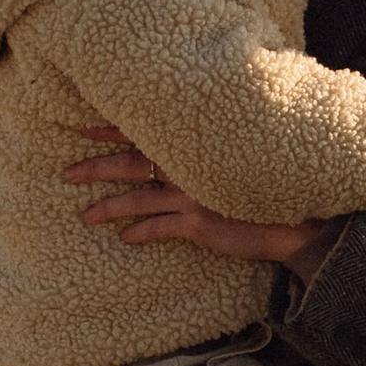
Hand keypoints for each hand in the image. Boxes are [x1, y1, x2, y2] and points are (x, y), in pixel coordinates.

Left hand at [66, 134, 317, 267]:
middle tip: (68, 172)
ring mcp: (192, 194)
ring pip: (138, 198)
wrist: (297, 215)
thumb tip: (193, 138)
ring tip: (86, 215)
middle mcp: (189, 165)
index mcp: (195, 144)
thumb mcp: (240, 153)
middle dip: (96, 166)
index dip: (112, 129)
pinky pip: (160, 227)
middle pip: (130, 163)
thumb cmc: (274, 178)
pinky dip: (141, 232)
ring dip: (109, 206)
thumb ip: (214, 143)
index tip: (83, 127)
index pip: (144, 131)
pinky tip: (125, 238)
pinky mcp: (199, 222)